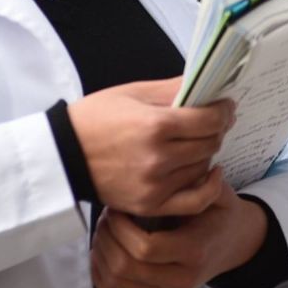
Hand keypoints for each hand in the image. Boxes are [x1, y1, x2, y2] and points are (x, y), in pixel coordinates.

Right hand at [69, 77, 233, 216]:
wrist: (63, 155)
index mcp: (155, 125)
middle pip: (210, 143)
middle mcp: (159, 158)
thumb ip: (172, 88)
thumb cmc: (95, 119)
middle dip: (217, 128)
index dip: (224, 110)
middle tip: (212, 121)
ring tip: (196, 142)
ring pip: (204, 167)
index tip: (224, 106)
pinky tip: (211, 173)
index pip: (210, 119)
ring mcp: (156, 185)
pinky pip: (195, 201)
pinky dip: (209, 187)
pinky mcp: (151, 204)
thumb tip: (205, 83)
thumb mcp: (132, 93)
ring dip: (206, 152)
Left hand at [90, 184, 266, 287]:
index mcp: (194, 251)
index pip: (146, 249)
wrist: (233, 243)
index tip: (117, 209)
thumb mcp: (218, 196)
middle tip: (107, 217)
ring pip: (115, 283)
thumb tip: (186, 167)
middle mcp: (181, 279)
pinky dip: (100, 277)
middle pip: (125, 268)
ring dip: (101, 255)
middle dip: (107, 239)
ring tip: (105, 231)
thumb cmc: (220, 216)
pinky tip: (102, 255)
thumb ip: (200, 185)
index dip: (121, 228)